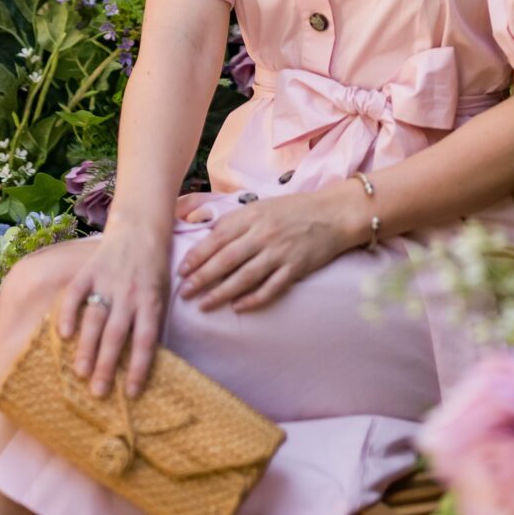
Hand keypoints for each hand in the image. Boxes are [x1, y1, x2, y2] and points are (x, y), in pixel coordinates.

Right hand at [56, 222, 172, 399]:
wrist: (140, 229)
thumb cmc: (153, 270)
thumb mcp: (161, 294)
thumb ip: (150, 322)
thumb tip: (142, 363)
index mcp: (151, 301)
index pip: (145, 340)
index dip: (138, 367)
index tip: (130, 393)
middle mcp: (129, 293)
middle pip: (116, 334)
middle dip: (106, 365)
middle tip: (97, 393)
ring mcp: (107, 281)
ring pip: (95, 318)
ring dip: (86, 347)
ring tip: (79, 373)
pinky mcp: (89, 270)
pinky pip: (76, 293)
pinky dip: (68, 313)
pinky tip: (63, 334)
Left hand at [177, 185, 366, 313]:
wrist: (332, 213)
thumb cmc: (292, 210)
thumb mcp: (260, 207)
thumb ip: (234, 221)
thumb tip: (203, 232)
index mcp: (252, 216)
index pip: (217, 238)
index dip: (197, 256)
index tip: (181, 271)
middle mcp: (264, 234)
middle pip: (226, 259)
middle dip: (202, 278)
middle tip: (184, 292)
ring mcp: (280, 252)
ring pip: (244, 277)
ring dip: (221, 293)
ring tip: (203, 305)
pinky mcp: (295, 268)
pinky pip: (271, 288)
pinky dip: (253, 300)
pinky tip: (238, 308)